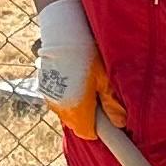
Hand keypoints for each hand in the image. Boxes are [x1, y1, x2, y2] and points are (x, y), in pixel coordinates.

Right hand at [32, 0, 113, 139]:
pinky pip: (59, 97)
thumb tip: (121, 122)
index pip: (89, 134)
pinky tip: (75, 75)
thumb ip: (112, 103)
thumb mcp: (105, 78)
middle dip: (89, 114)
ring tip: (87, 81)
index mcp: (77, 111)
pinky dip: (67, 92)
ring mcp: (50, 97)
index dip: (101, 127)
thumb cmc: (87, 54)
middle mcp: (60, 108)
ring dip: (78, 103)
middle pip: (78, 122)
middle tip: (99, 93)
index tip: (109, 118)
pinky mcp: (44, 85)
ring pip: (68, 110)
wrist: (62, 32)